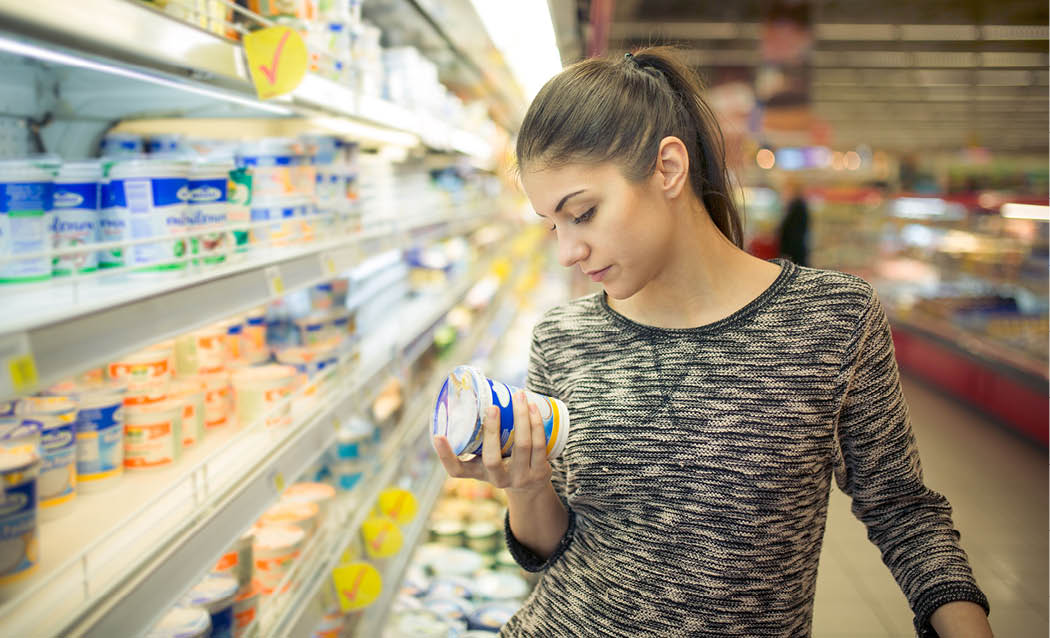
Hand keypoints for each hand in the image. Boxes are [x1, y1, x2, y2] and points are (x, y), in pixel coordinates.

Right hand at [433, 389, 551, 495]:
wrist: (532, 488)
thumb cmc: (502, 462)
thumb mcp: (486, 456)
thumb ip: (476, 435)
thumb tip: (472, 394)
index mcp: (478, 473)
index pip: (456, 470)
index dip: (445, 455)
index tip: (438, 435)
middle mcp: (498, 479)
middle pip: (492, 458)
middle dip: (491, 430)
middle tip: (492, 407)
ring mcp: (520, 477)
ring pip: (522, 446)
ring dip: (521, 418)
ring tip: (519, 396)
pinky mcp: (540, 473)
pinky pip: (539, 445)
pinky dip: (536, 424)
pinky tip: (533, 408)